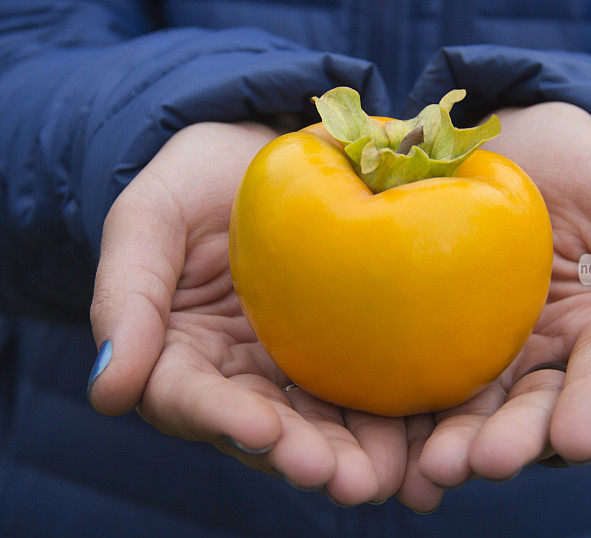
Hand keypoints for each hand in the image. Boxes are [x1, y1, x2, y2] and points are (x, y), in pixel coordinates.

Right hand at [88, 122, 405, 505]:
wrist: (259, 155)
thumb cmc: (192, 182)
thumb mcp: (147, 223)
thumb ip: (125, 300)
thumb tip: (108, 393)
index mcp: (180, 355)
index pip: (193, 400)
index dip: (223, 420)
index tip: (262, 431)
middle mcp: (239, 374)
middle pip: (266, 427)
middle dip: (304, 455)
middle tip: (348, 479)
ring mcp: (294, 365)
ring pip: (320, 421)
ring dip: (354, 453)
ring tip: (388, 473)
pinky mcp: (341, 348)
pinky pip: (363, 386)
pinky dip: (390, 415)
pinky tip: (420, 438)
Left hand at [396, 103, 590, 511]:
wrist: (504, 148)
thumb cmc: (576, 166)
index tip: (576, 439)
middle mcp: (550, 357)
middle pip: (537, 409)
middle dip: (515, 439)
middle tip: (486, 461)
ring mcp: (491, 357)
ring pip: (479, 411)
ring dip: (459, 444)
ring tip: (435, 466)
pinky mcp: (438, 347)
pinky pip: (426, 385)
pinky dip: (413, 422)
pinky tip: (394, 450)